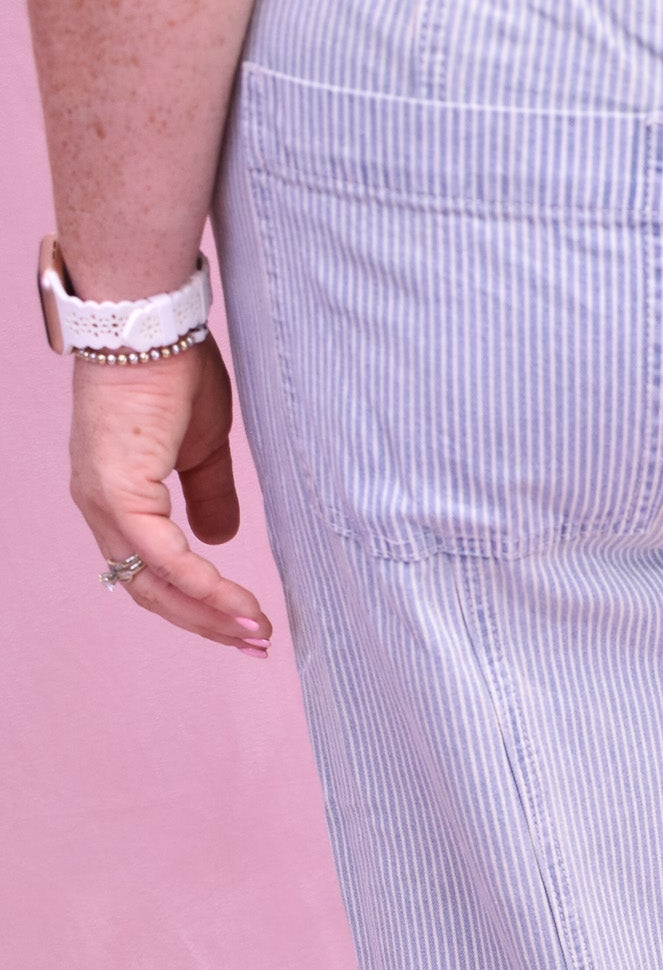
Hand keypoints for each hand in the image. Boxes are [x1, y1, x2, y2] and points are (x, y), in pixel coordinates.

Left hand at [69, 333, 272, 652]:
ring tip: (255, 632)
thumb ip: (210, 495)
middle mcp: (100, 508)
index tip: (246, 621)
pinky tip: (237, 602)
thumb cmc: (174, 370)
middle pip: (149, 592)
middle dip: (207, 625)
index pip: (151, 571)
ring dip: (209, 615)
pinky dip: (202, 586)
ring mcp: (104, 503)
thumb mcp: (203, 446)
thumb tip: (222, 541)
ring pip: (154, 585)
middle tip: (256, 644)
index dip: (198, 604)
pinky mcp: (120, 492)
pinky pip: (164, 557)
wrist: (152, 325)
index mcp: (116, 497)